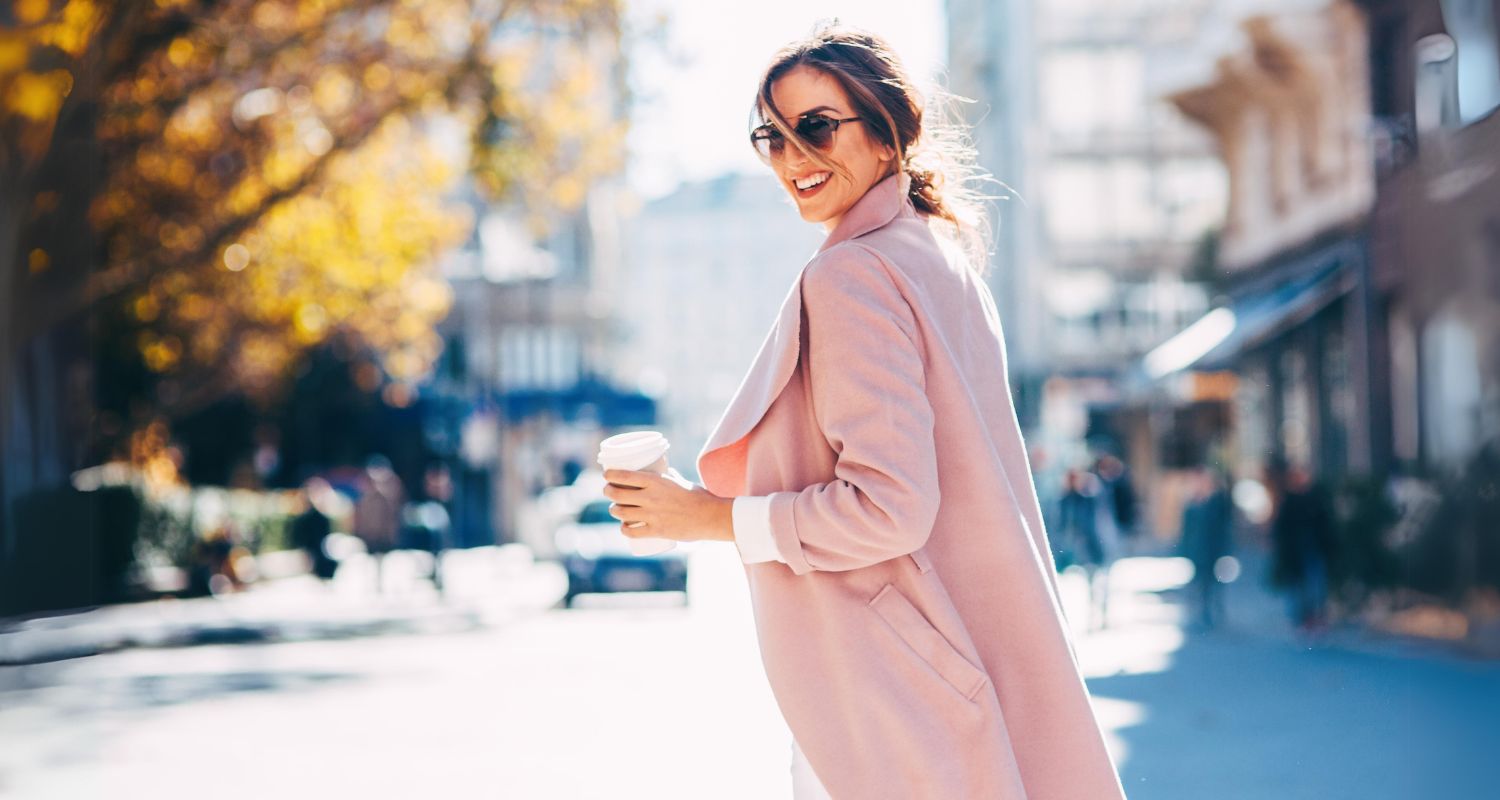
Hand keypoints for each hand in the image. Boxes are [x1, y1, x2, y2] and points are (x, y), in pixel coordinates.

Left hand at [602, 468, 733, 543]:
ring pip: (621, 512)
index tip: (606, 475)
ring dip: (614, 510)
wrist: (710, 516)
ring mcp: (652, 515)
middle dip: (608, 492)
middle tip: (608, 491)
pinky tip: (624, 527)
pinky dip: (625, 529)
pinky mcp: (656, 530)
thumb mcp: (680, 481)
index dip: (610, 475)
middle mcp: (650, 497)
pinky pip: (632, 531)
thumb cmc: (698, 496)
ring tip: (615, 508)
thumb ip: (668, 477)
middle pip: (617, 494)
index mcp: (655, 481)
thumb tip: (662, 471)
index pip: (624, 476)